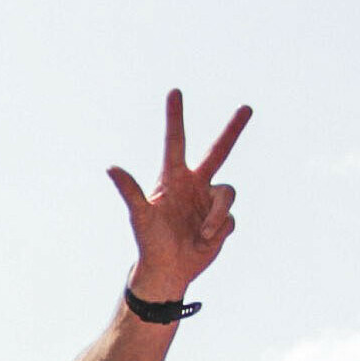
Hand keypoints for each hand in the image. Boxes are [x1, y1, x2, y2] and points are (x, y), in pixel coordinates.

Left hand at [109, 90, 250, 298]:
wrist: (169, 269)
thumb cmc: (149, 241)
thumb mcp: (140, 216)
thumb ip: (130, 191)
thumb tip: (111, 168)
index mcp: (174, 177)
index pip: (176, 141)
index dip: (175, 117)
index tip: (175, 91)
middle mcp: (195, 184)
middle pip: (219, 151)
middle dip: (233, 130)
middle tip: (247, 108)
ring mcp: (210, 201)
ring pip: (227, 194)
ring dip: (216, 216)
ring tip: (200, 234)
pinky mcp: (223, 220)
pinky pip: (229, 219)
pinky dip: (217, 231)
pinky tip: (204, 241)